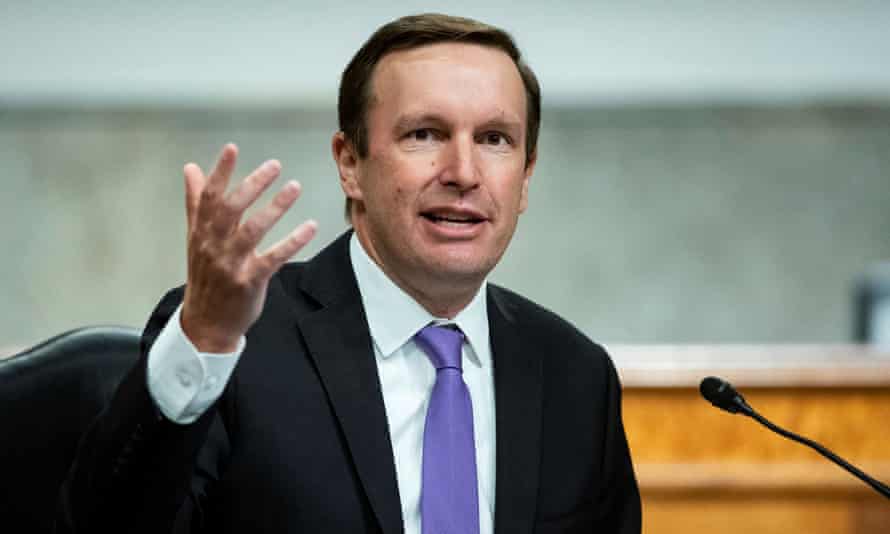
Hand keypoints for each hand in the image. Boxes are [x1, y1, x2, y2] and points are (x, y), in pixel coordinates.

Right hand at [179, 143, 316, 352]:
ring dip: (275, 207)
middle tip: (274, 165)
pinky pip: (273, 258)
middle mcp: (214, 246)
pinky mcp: (250, 282)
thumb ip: (196, 202)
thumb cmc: (205, 277)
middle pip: (230, 209)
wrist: (206, 323)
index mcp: (201, 232)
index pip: (209, 197)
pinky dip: (292, 241)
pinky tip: (310, 226)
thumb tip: (190, 168)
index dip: (220, 171)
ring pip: (252, 230)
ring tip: (295, 187)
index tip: (232, 148)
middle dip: (252, 184)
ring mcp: (231, 264)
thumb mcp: (196, 239)